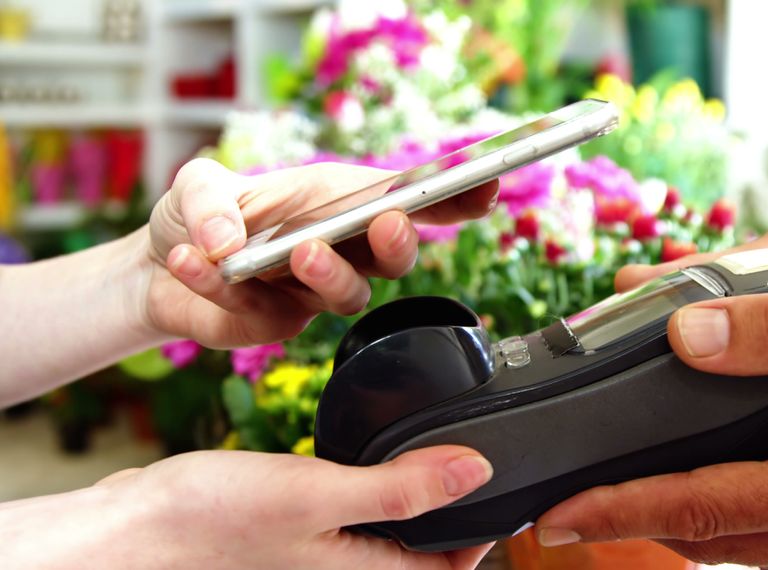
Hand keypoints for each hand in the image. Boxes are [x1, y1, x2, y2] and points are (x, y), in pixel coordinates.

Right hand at [6, 447, 494, 568]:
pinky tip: (368, 465)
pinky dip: (372, 497)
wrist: (131, 529)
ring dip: (413, 504)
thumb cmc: (211, 521)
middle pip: (421, 555)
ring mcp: (319, 560)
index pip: (448, 569)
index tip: (501, 487)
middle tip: (468, 461)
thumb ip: (400, 488)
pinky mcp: (296, 539)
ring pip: (388, 538)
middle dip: (451, 516)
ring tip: (429, 458)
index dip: (483, 532)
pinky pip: (353, 525)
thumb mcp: (319, 494)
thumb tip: (476, 472)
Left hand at [141, 158, 498, 346]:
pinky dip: (224, 289)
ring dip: (330, 273)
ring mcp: (312, 293)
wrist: (155, 266)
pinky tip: (193, 262)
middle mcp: (338, 249)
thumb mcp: (197, 183)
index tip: (484, 185)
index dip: (451, 197)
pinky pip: (266, 315)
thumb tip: (228, 244)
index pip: (406, 200)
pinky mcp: (278, 327)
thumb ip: (210, 201)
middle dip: (400, 241)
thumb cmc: (199, 214)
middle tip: (385, 224)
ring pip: (350, 295)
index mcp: (335, 201)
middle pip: (394, 255)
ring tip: (296, 252)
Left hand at [536, 288, 767, 568]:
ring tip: (623, 502)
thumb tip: (687, 335)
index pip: (697, 505)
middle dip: (632, 527)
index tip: (556, 515)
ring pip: (741, 552)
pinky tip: (709, 498)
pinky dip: (730, 526)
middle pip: (708, 541)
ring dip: (678, 529)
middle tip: (568, 510)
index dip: (617, 510)